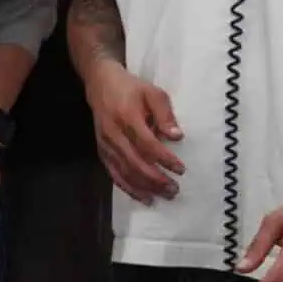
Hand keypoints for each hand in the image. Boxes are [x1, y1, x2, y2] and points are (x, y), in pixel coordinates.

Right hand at [85, 63, 183, 203]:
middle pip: (135, 163)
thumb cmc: (131, 88)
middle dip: (156, 179)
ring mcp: (105, 145)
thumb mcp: (153, 93)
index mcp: (127, 117)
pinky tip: (144, 197)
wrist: (101, 84)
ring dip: (145, 187)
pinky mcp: (102, 152)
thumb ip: (165, 114)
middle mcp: (114, 134)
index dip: (164, 159)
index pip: (147, 144)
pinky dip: (129, 188)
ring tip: (164, 196)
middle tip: (175, 189)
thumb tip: (177, 136)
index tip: (181, 169)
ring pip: (125, 172)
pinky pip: (115, 175)